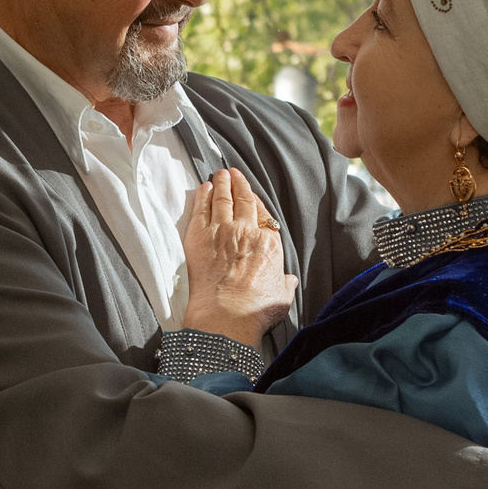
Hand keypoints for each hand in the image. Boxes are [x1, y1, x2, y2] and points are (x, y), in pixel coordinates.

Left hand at [179, 169, 296, 346]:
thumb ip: (285, 284)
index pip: (263, 215)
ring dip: (221, 184)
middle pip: (243, 200)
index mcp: (269, 244)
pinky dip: (203, 196)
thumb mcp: (281, 297)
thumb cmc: (255, 311)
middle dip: (238, 183)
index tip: (251, 194)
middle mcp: (246, 231)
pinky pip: (201, 209)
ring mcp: (221, 231)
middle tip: (232, 172)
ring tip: (219, 174)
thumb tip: (288, 280)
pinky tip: (204, 188)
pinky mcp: (199, 237)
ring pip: (222, 200)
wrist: (226, 316)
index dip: (256, 201)